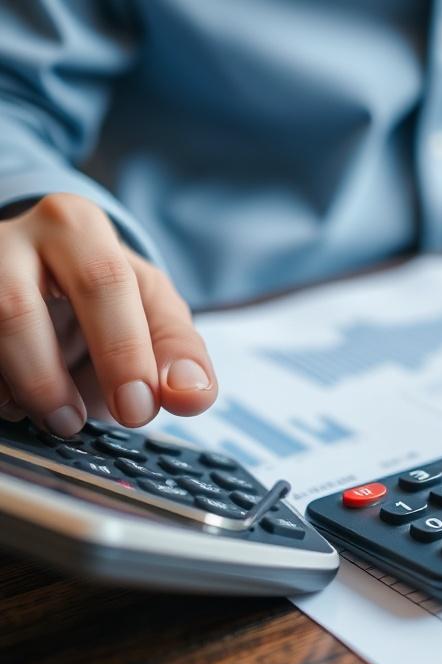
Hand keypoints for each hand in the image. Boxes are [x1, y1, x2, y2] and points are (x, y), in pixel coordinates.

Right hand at [0, 193, 216, 435]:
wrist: (43, 277)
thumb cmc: (106, 296)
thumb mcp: (152, 311)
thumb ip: (179, 352)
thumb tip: (191, 395)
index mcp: (79, 228)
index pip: (105, 284)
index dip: (123, 353)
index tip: (139, 409)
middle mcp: (15, 236)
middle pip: (19, 307)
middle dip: (51, 378)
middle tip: (78, 423)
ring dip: (19, 387)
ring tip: (58, 420)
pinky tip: (19, 403)